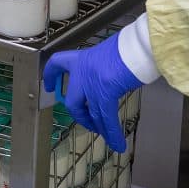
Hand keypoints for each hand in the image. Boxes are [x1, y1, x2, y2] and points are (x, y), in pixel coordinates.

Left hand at [44, 32, 143, 151]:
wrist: (138, 44)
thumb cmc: (129, 45)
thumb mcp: (110, 53)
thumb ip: (104, 65)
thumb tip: (112, 75)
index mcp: (82, 59)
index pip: (58, 63)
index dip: (51, 75)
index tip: (49, 85)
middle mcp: (83, 72)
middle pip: (73, 102)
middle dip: (81, 116)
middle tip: (89, 122)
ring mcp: (92, 84)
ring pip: (93, 114)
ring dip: (100, 127)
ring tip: (107, 137)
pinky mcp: (105, 93)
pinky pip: (107, 118)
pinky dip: (113, 133)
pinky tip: (118, 144)